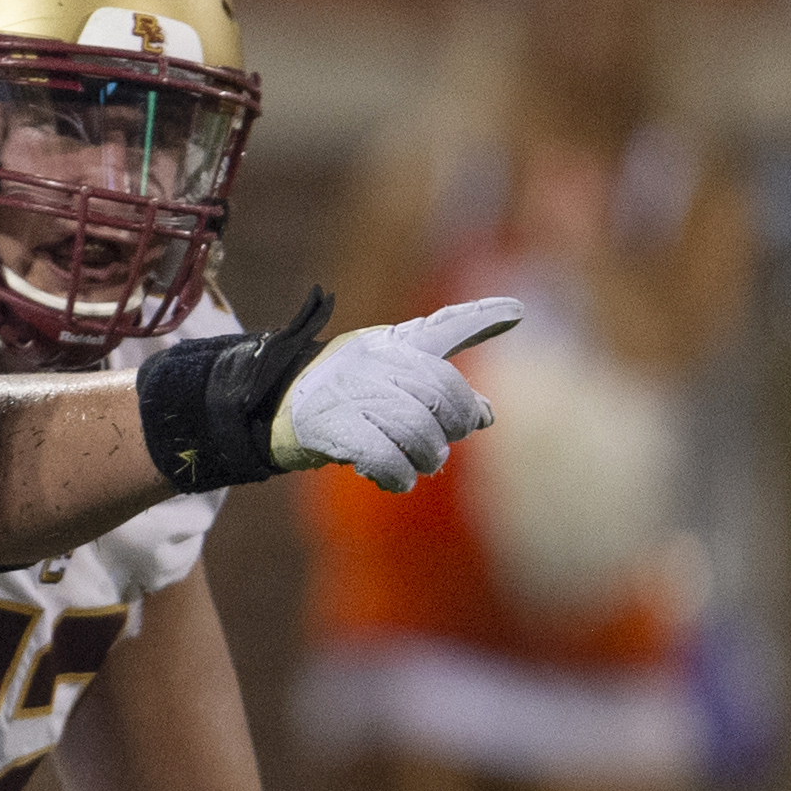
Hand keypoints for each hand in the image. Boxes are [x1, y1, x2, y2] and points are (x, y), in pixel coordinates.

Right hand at [268, 294, 517, 493]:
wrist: (273, 408)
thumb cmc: (342, 394)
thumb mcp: (388, 377)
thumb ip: (440, 390)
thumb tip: (489, 415)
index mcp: (391, 343)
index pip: (442, 327)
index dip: (481, 316)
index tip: (517, 311)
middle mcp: (374, 360)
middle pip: (441, 390)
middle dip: (456, 422)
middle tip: (449, 439)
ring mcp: (351, 392)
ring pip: (417, 428)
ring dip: (429, 454)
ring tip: (425, 462)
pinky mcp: (333, 427)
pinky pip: (385, 456)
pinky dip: (399, 474)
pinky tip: (399, 479)